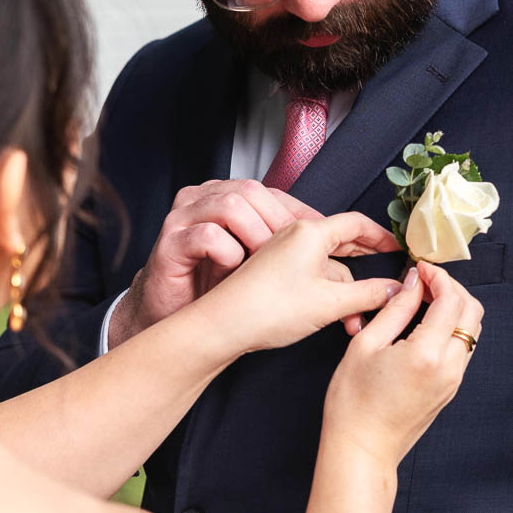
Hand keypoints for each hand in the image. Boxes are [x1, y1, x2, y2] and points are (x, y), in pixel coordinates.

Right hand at [110, 179, 322, 348]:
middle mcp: (205, 199)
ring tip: (264, 264)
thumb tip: (343, 264)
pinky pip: (204, 235)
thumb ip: (289, 254)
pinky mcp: (169, 242)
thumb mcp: (258, 267)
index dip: (308, 215)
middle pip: (253, 192)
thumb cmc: (214, 291)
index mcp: (229, 198)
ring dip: (257, 236)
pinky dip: (226, 251)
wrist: (170, 319)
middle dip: (284, 225)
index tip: (338, 240)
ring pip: (230, 205)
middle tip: (303, 259)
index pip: (276, 195)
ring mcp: (184, 218)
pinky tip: (232, 268)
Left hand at [194, 212, 405, 353]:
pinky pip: (310, 276)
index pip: (357, 224)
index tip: (399, 249)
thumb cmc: (270, 307)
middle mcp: (295, 237)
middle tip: (389, 276)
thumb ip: (368, 294)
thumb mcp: (330, 302)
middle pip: (342, 242)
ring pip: (327, 266)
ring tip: (358, 320)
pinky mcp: (273, 273)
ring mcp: (283, 255)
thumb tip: (394, 288)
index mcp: (310, 232)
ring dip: (347, 291)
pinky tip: (338, 317)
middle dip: (367, 264)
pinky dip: (328, 293)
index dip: (382, 236)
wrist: (224, 325)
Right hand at [321, 261, 485, 469]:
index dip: (438, 276)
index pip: (451, 299)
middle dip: (452, 288)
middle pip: (472, 311)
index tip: (419, 267)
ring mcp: (454, 380)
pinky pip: (462, 348)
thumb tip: (412, 282)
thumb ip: (395, 308)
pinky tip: (423, 324)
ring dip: (454, 307)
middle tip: (423, 281)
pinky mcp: (450, 389)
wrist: (361, 449)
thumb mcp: (365, 344)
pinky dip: (451, 327)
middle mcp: (450, 367)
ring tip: (422, 300)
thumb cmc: (353, 402)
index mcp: (427, 353)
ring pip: (472, 330)